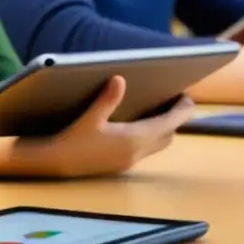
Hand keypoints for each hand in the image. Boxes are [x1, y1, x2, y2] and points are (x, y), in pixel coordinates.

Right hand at [14, 76, 195, 177]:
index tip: (187, 97)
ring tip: (156, 111)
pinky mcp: (121, 165)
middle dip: (175, 119)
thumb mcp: (89, 117)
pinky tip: (135, 128)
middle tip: (173, 101)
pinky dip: (150, 137)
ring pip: (159, 144)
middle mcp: (136, 152)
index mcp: (134, 139)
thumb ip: (107, 99)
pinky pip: (146, 150)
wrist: (56, 164)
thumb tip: (120, 79)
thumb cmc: (72, 139)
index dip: (183, 110)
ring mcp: (130, 161)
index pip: (169, 123)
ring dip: (163, 129)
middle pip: (168, 135)